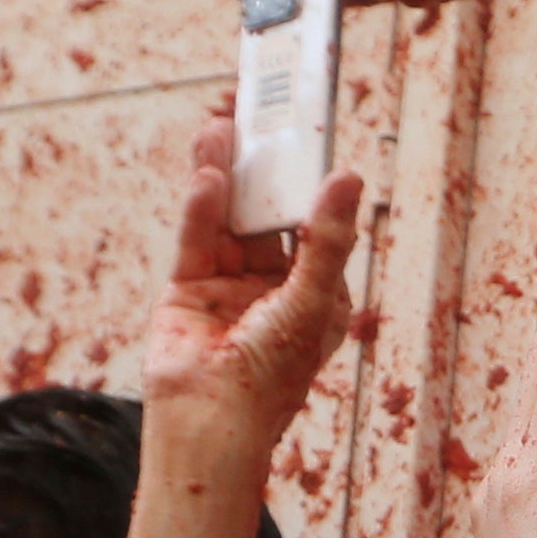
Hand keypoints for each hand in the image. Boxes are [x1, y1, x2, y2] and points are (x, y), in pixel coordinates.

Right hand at [143, 104, 363, 449]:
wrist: (212, 425)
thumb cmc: (273, 376)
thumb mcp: (312, 301)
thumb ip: (327, 239)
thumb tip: (348, 177)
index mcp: (316, 292)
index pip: (314, 222)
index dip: (308, 177)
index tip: (305, 132)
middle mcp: (274, 286)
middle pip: (266, 212)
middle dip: (260, 166)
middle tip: (253, 112)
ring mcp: (229, 287)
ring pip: (228, 219)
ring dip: (225, 175)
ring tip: (220, 126)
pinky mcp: (188, 291)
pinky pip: (197, 241)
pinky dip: (201, 210)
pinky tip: (208, 178)